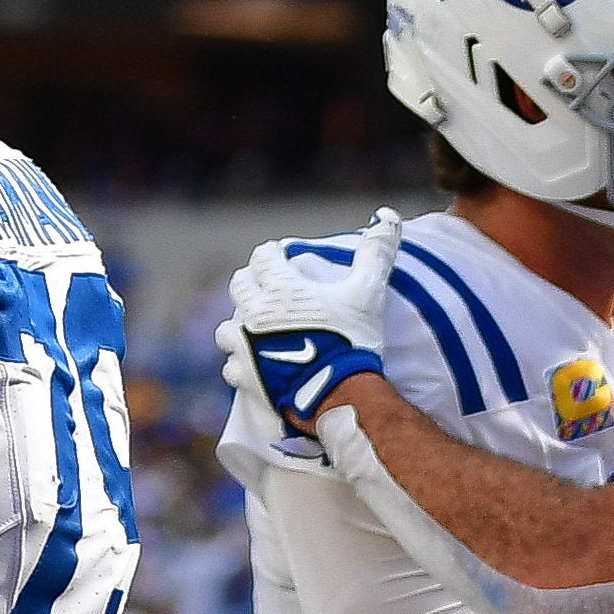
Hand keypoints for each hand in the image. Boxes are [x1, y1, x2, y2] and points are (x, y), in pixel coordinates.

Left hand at [223, 214, 404, 440]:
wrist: (338, 397)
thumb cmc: (351, 341)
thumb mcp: (368, 293)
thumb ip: (375, 253)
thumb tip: (387, 216)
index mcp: (280, 288)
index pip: (262, 257)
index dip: (273, 254)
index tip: (282, 257)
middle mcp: (255, 314)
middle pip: (239, 287)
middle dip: (251, 283)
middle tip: (268, 289)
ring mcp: (246, 348)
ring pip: (226, 329)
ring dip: (238, 326)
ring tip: (255, 330)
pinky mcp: (245, 379)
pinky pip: (231, 367)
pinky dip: (241, 364)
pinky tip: (254, 365)